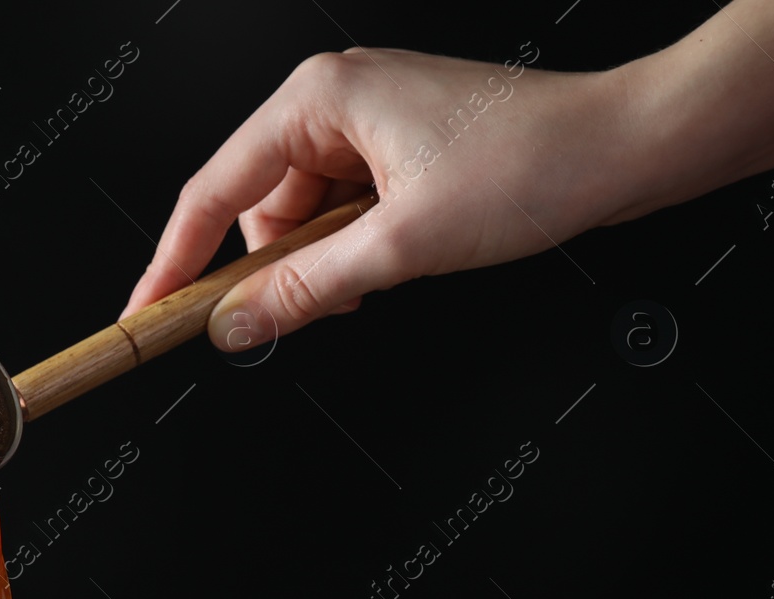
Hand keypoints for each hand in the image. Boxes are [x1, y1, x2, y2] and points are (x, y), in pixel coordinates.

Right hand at [119, 48, 631, 350]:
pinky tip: (387, 266)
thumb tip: (237, 325)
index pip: (212, 190)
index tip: (148, 312)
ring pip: (301, 218)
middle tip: (293, 316)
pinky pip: (342, 213)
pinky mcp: (396, 151)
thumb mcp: (403, 245)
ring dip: (323, 264)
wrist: (625, 148)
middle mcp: (336, 101)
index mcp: (320, 98)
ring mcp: (368, 125)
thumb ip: (306, 290)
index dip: (173, 260)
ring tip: (378, 277)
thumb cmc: (534, 164)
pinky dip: (352, 251)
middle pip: (256, 208)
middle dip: (275, 268)